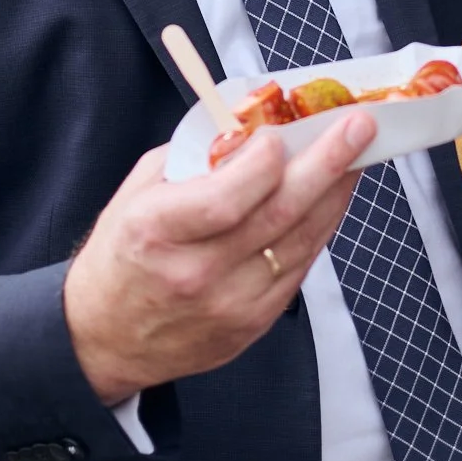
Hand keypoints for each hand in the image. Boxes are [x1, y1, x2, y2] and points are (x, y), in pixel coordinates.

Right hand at [64, 112, 372, 406]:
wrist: (104, 337)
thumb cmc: (121, 256)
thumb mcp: (137, 193)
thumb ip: (193, 158)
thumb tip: (251, 123)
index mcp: (157, 232)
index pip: (226, 198)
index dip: (266, 163)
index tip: (286, 131)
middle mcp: (196, 272)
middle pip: (278, 215)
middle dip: (327, 163)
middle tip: (357, 128)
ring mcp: (229, 304)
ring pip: (301, 242)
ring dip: (334, 194)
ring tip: (355, 156)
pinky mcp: (252, 324)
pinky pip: (299, 268)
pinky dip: (320, 229)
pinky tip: (330, 199)